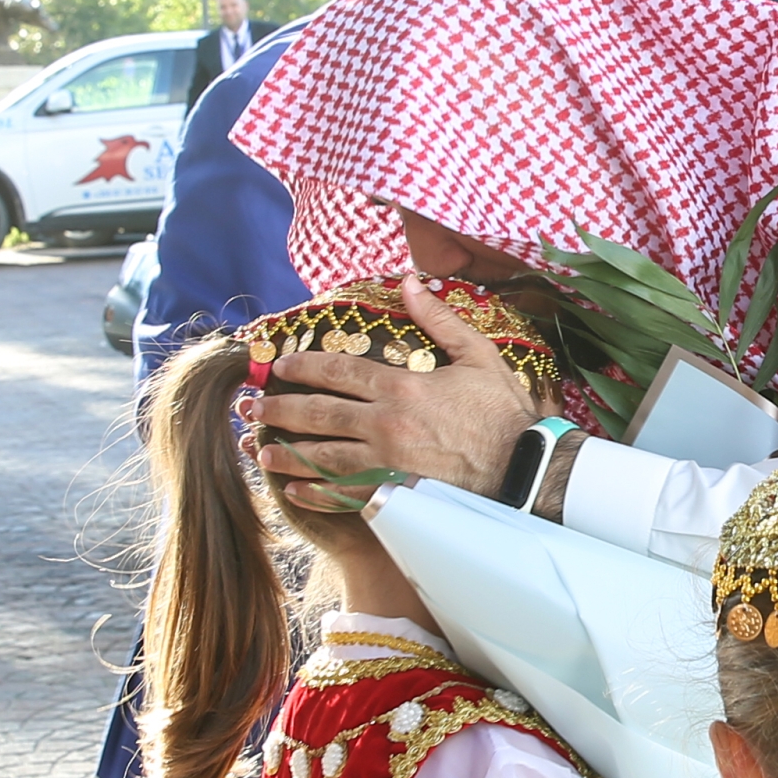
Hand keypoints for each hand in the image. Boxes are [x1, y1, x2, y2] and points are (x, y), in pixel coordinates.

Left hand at [251, 276, 537, 511]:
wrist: (525, 470)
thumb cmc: (504, 414)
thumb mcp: (478, 357)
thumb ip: (439, 320)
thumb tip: (411, 282)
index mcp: (401, 388)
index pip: (338, 372)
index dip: (303, 367)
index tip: (280, 366)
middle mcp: (385, 425)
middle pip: (318, 414)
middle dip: (281, 409)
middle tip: (253, 407)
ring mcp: (386, 464)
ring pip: (322, 456)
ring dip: (287, 452)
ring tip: (261, 449)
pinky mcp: (394, 494)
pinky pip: (343, 495)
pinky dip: (314, 493)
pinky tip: (293, 490)